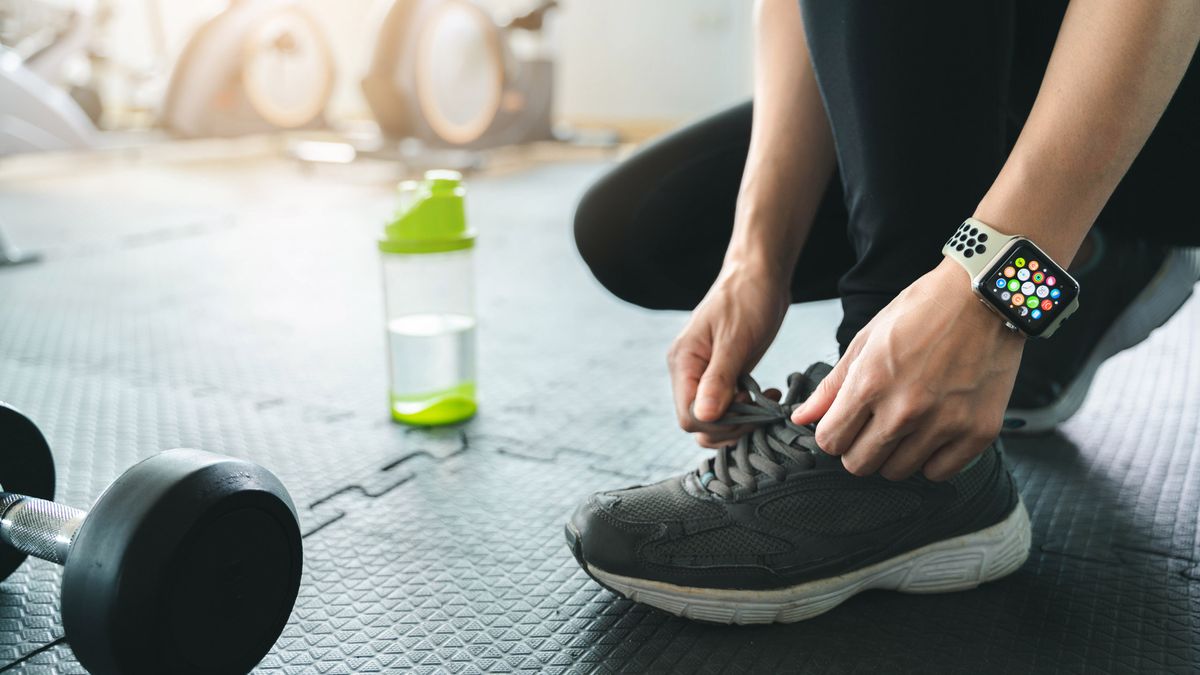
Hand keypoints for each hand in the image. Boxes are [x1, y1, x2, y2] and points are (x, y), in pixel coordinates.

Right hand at [668, 260, 788, 447]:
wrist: (759, 276)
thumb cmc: (747, 300)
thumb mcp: (735, 340)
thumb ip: (718, 380)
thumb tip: (704, 418)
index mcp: (683, 362)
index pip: (688, 416)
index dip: (719, 423)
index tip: (749, 407)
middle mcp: (687, 372)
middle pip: (698, 423)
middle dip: (732, 425)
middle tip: (762, 410)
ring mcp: (703, 375)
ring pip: (712, 419)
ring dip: (741, 421)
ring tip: (766, 403)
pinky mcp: (721, 375)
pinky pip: (725, 406)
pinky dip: (746, 410)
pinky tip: (766, 397)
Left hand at [791, 258, 1024, 480]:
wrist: (985, 297)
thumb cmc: (924, 311)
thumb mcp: (867, 340)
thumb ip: (832, 386)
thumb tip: (801, 418)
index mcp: (871, 383)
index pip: (830, 441)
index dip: (832, 434)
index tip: (843, 425)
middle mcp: (905, 410)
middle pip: (860, 464)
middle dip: (858, 449)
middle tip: (872, 427)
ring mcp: (944, 424)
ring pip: (897, 472)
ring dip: (894, 454)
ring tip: (906, 425)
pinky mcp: (978, 432)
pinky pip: (939, 472)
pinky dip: (931, 459)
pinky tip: (932, 434)